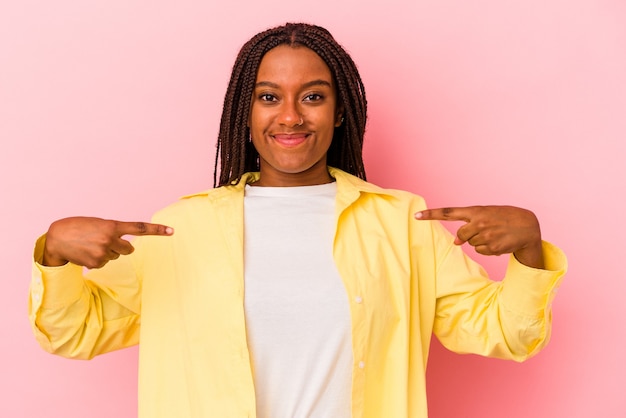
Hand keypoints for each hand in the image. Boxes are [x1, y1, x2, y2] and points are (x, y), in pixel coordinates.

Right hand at [43, 217, 173, 268]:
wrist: (57, 238)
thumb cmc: (80, 227)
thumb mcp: (99, 224)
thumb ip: (115, 232)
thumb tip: (126, 248)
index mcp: (112, 226)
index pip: (139, 228)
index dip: (157, 230)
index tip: (172, 231)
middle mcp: (110, 239)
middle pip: (129, 249)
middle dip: (121, 247)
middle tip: (105, 240)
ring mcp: (103, 252)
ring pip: (116, 256)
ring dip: (107, 252)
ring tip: (91, 244)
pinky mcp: (96, 263)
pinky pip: (105, 263)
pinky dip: (97, 259)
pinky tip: (86, 252)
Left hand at [415, 206, 543, 268]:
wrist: (528, 226)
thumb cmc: (503, 218)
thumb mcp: (486, 215)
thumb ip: (469, 224)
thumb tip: (457, 243)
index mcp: (475, 211)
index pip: (448, 212)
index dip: (431, 215)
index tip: (416, 216)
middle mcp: (479, 222)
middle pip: (460, 235)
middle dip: (467, 236)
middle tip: (485, 230)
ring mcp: (485, 236)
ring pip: (470, 244)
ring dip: (480, 241)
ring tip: (495, 234)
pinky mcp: (491, 248)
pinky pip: (480, 251)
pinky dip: (487, 248)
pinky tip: (499, 241)